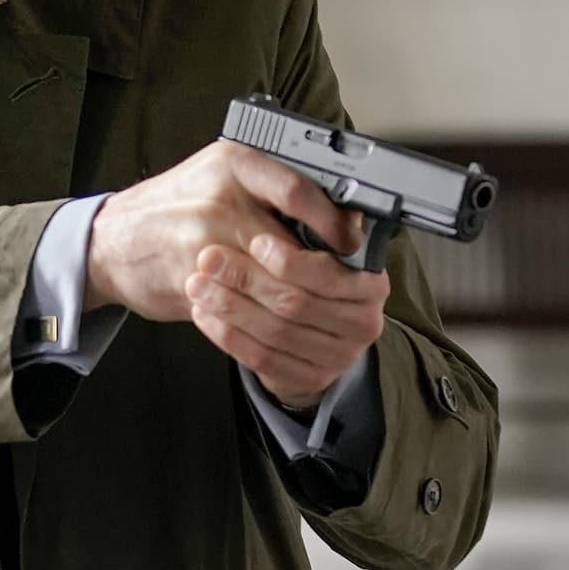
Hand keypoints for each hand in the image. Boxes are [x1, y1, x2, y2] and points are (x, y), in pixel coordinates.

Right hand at [86, 140, 364, 320]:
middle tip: (342, 287)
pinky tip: (278, 317)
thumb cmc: (175, 207)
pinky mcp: (192, 279)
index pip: (300, 192)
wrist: (110, 240)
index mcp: (235, 162)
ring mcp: (203, 240)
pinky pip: (245, 304)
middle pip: (291, 247)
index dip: (333, 223)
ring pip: (273, 284)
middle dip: (322, 275)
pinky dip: (266, 315)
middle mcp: (219, 196)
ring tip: (316, 307)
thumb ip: (272, 187)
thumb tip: (339, 215)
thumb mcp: (221, 176)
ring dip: (299, 302)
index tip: (350, 242)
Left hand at [185, 238, 390, 409]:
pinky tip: (206, 315)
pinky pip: (263, 359)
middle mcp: (362, 323)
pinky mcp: (311, 378)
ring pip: (275, 332)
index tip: (254, 241)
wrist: (318, 328)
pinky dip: (229, 336)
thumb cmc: (310, 275)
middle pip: (295, 303)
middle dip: (246, 279)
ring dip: (230, 307)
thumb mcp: (318, 244)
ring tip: (198, 284)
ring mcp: (338, 356)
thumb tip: (292, 191)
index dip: (288, 260)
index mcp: (370, 284)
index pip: (327, 274)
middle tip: (209, 258)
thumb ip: (311, 226)